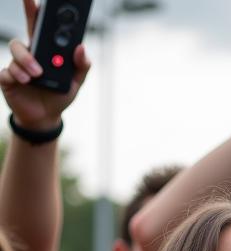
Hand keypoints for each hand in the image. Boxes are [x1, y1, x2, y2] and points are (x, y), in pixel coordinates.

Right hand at [0, 0, 89, 129]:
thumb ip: (82, 66)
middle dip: (27, 11)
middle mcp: (30, 53)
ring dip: (26, 60)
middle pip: (26, 28)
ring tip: (37, 74)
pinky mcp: (8, 78)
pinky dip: (16, 75)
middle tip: (31, 1)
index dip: (37, 9)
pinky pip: (7, 70)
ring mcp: (18, 64)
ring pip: (17, 49)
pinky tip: (24, 81)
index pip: (41, 26)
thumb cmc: (59, 96)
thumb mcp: (75, 82)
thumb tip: (81, 47)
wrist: (45, 118)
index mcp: (45, 52)